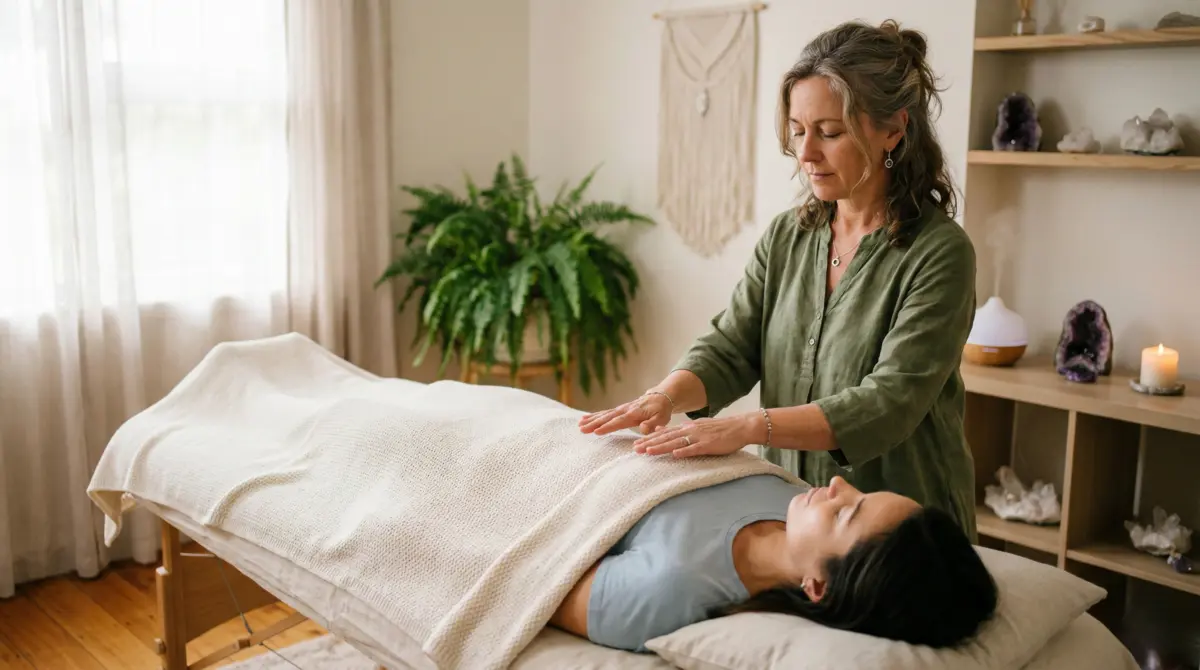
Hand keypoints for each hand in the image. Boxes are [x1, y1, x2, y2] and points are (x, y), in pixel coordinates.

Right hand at [579, 393, 671, 435]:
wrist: (660, 397)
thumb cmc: (661, 411)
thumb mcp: (662, 418)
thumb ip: (653, 424)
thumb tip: (644, 428)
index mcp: (635, 413)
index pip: (619, 421)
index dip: (608, 426)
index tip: (597, 431)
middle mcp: (625, 410)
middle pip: (608, 417)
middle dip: (594, 423)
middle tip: (582, 429)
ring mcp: (621, 409)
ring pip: (604, 414)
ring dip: (591, 419)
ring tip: (580, 425)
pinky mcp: (618, 410)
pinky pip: (604, 413)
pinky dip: (594, 416)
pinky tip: (584, 419)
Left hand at [631, 415, 755, 458]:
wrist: (740, 427)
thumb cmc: (719, 430)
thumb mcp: (697, 427)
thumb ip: (681, 430)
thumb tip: (663, 432)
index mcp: (687, 427)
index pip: (664, 433)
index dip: (650, 438)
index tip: (636, 444)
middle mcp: (690, 430)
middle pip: (666, 437)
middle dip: (650, 443)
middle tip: (635, 449)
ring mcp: (699, 437)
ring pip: (677, 442)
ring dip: (662, 447)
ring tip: (648, 451)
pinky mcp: (709, 444)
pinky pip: (695, 448)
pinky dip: (685, 451)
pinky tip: (675, 455)